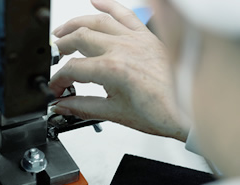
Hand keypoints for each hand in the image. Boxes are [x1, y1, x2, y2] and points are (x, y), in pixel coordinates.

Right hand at [50, 0, 187, 141]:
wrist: (189, 110)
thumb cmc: (160, 113)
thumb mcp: (115, 114)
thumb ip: (83, 107)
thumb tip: (62, 105)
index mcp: (113, 69)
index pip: (73, 69)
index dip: (59, 80)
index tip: (57, 89)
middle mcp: (123, 49)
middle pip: (80, 38)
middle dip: (61, 47)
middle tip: (55, 58)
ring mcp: (135, 39)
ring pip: (98, 21)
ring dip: (76, 24)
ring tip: (62, 31)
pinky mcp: (146, 36)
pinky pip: (125, 13)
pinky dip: (108, 5)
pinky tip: (95, 1)